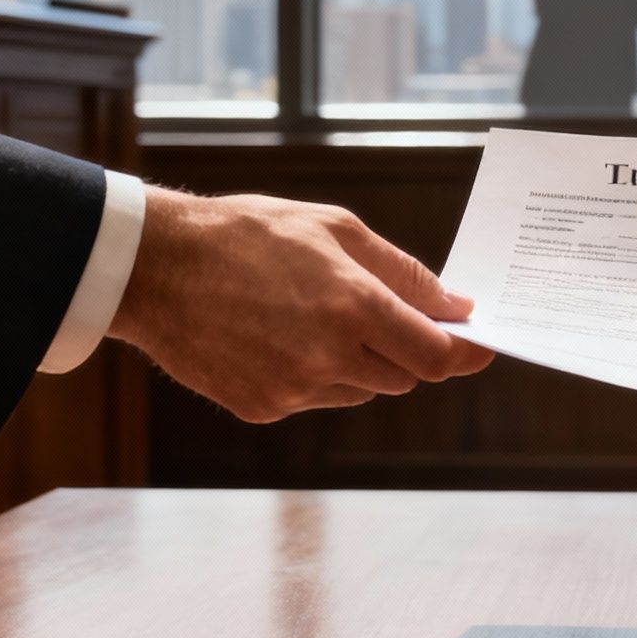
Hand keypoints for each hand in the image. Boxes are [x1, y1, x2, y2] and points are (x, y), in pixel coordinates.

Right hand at [110, 188, 493, 422]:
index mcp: (352, 305)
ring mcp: (293, 389)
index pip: (435, 355)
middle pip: (405, 377)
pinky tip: (280, 336)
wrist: (155, 267)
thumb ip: (405, 273)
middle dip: (408, 349)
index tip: (480, 345)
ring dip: (361, 362)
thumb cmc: (249, 234)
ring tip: (315, 315)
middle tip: (389, 314)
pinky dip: (315, 375)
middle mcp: (328, 356)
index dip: (464, 353)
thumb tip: (457, 306)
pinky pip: (316, 399)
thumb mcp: (336, 229)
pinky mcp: (263, 408)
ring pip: (362, 390)